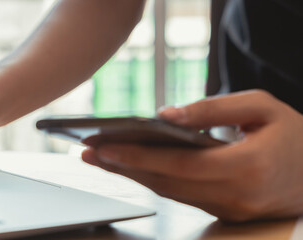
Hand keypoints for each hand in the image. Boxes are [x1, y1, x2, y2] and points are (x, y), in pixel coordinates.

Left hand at [82, 90, 302, 220]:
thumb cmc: (294, 135)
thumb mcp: (261, 107)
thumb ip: (212, 110)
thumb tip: (166, 114)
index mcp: (245, 168)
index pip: (177, 164)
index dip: (136, 155)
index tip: (103, 146)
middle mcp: (234, 196)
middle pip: (164, 182)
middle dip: (121, 167)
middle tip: (86, 152)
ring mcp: (229, 210)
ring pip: (169, 193)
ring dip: (131, 175)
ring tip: (99, 158)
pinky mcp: (224, 214)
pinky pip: (181, 197)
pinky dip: (153, 182)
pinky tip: (131, 168)